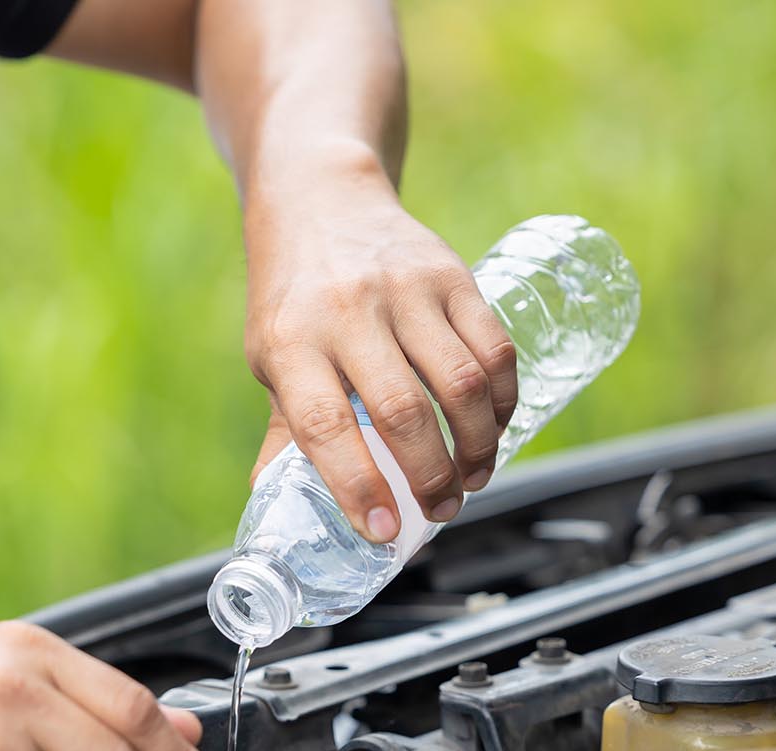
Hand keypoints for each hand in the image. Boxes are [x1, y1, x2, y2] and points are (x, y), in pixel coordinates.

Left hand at [241, 143, 516, 542]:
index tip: (383, 528)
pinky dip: (504, 399)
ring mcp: (403, 290)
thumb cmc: (293, 294)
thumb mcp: (271, 356)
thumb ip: (286, 427)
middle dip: (431, 476)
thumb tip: (272, 501)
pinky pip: (492, 347)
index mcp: (291, 343)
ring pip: (460, 383)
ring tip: (474, 477)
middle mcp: (347, 312)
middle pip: (403, 411)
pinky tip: (496, 426)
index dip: (356, 484)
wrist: (321, 197)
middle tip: (442, 509)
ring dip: (478, 445)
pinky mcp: (451, 274)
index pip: (324, 425)